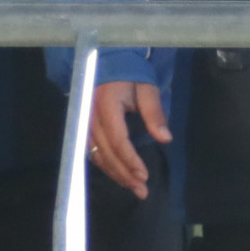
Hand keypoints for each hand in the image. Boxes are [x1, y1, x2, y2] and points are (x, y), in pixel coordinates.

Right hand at [85, 80, 170, 199]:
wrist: (109, 60)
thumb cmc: (131, 73)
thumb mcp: (147, 88)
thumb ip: (154, 113)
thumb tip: (165, 138)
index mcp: (107, 106)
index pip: (118, 140)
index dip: (130, 160)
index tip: (144, 175)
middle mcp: (91, 117)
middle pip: (106, 152)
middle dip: (124, 174)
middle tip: (141, 190)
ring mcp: (85, 122)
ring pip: (97, 155)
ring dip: (114, 173)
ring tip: (132, 187)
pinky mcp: (84, 126)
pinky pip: (91, 150)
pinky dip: (105, 164)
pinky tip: (117, 174)